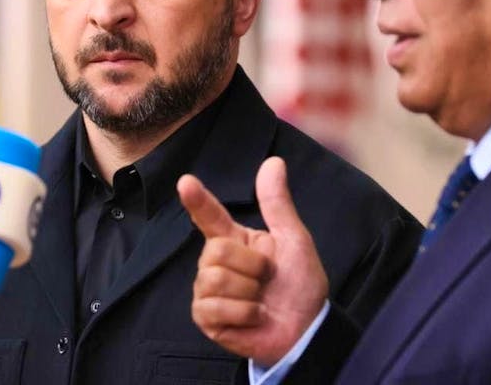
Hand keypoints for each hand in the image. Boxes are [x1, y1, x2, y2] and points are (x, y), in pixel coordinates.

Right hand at [177, 157, 328, 366]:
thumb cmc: (301, 285)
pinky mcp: (206, 317)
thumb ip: (278, 204)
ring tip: (261, 301)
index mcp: (237, 239)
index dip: (197, 200)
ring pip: (215, 278)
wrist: (306, 330)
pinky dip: (243, 313)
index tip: (185, 182)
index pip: (210, 216)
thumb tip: (274, 161)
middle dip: (252, 267)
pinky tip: (252, 318)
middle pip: (216, 251)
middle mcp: (217, 262)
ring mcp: (208, 290)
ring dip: (249, 292)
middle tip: (267, 280)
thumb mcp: (295, 240)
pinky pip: (214, 307)